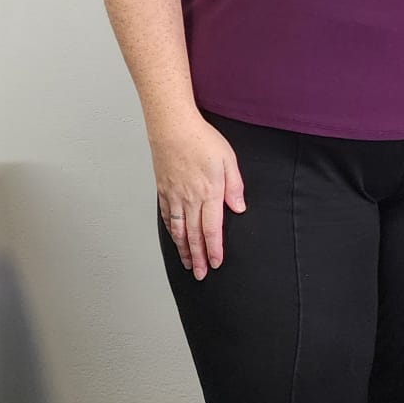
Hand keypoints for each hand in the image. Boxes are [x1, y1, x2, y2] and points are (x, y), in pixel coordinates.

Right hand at [148, 114, 246, 279]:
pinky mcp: (164, 191)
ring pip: (179, 230)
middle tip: (201, 275)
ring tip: (188, 264)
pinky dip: (172, 232)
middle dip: (198, 258)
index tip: (216, 263)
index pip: (212, 229)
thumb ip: (235, 187)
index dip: (214, 249)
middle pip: (194, 235)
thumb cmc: (202, 140)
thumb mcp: (228, 160)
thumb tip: (239, 208)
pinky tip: (175, 239)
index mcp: (209, 193)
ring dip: (184, 250)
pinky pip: (168, 217)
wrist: (173, 128)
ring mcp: (175, 196)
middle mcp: (190, 199)